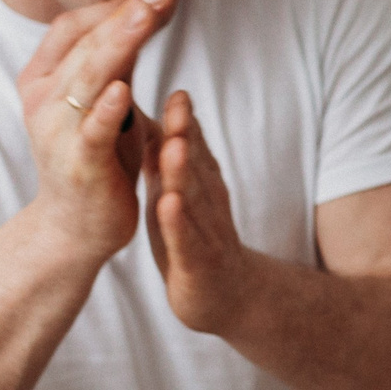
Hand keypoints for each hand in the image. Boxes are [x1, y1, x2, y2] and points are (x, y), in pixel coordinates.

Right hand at [15, 0, 172, 260]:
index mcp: (43, 78)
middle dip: (126, 16)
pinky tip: (123, 89)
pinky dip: (106, 109)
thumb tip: (143, 10)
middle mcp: (42, 99)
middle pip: (87, 45)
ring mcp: (55, 131)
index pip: (75, 27)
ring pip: (89, 78)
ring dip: (120, 45)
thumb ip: (119, 62)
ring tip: (146, 17)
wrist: (76, 228)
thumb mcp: (109, 102)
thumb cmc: (97, 159)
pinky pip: (92, 131)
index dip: (114, 7)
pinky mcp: (77, 164)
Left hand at [145, 91, 257, 333]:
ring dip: (184, 173)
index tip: (178, 92)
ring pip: (193, 199)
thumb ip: (174, 161)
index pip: (195, 150)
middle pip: (197, 166)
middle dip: (188, 136)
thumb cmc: (196, 239)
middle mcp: (207, 205)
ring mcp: (205, 234)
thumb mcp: (183, 195)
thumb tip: (163, 116)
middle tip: (178, 106)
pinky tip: (168, 205)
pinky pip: (186, 240)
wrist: (227, 297)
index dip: (187, 122)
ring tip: (173, 147)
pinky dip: (178, 222)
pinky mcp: (196, 264)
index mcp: (202, 187)